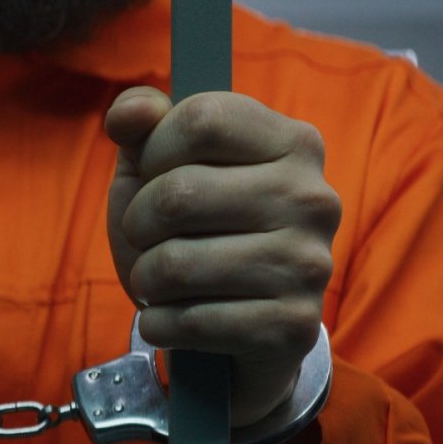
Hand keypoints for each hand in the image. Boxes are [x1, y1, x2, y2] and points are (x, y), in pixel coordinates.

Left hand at [105, 88, 338, 426]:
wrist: (239, 329)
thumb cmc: (194, 232)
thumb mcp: (162, 167)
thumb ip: (143, 125)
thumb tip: (129, 114)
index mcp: (293, 142)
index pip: (201, 120)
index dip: (153, 151)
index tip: (152, 175)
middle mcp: (313, 198)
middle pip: (178, 194)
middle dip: (137, 223)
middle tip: (146, 238)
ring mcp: (308, 265)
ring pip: (175, 264)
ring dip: (145, 278)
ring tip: (158, 281)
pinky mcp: (292, 326)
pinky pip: (189, 322)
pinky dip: (159, 324)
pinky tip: (172, 317)